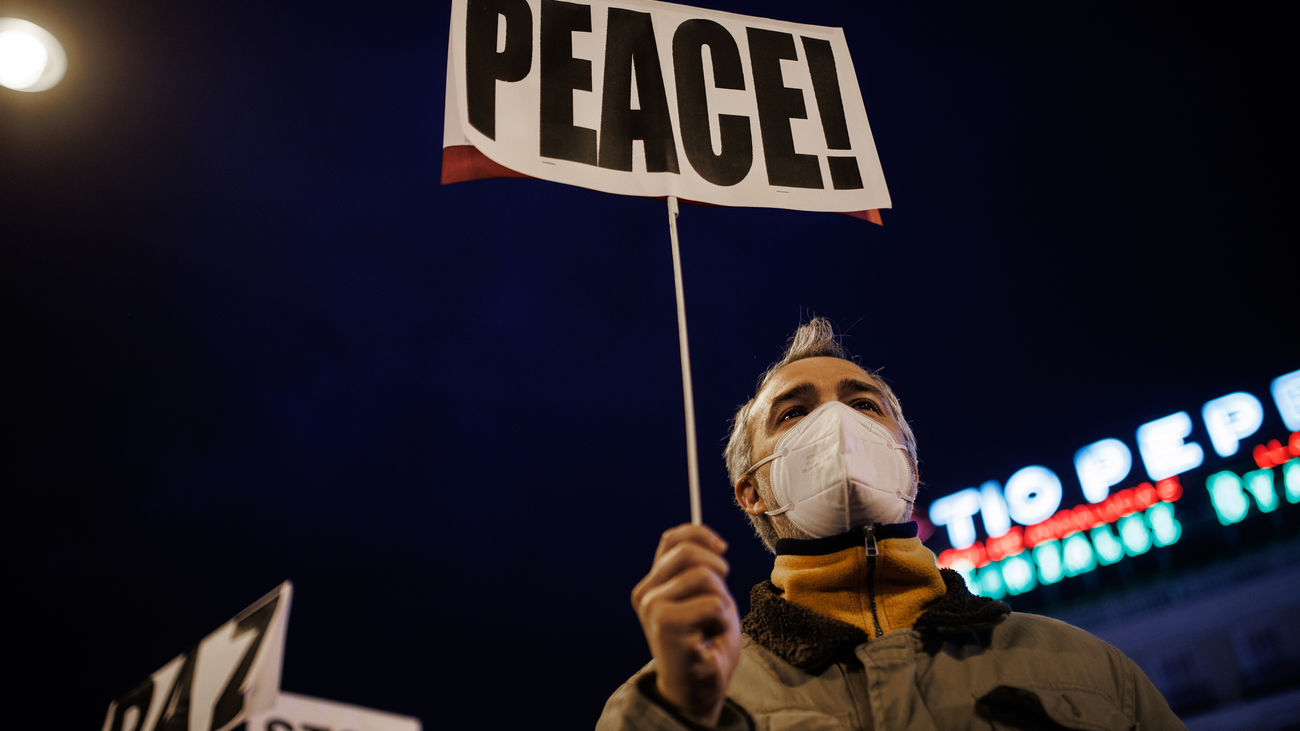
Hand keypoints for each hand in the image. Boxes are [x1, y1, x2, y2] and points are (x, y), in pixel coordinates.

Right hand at [631, 524, 742, 726]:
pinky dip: (723, 619)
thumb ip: (701, 571)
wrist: (698, 690)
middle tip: (720, 598)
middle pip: (688, 551)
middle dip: (717, 570)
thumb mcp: (706, 597)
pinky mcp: (666, 624)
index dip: (700, 534)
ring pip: (704, 576)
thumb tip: (712, 541)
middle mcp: (646, 593)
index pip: (672, 539)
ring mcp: (653, 607)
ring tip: (712, 623)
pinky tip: (710, 637)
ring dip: (721, 601)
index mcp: (653, 584)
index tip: (722, 547)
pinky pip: (713, 603)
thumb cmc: (705, 644)